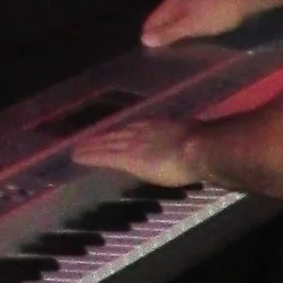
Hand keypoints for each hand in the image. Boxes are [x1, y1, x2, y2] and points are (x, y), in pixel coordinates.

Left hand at [70, 117, 205, 187]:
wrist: (199, 148)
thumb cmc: (205, 145)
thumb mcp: (194, 135)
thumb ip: (186, 137)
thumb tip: (190, 140)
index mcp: (161, 125)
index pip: (137, 127)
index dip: (124, 130)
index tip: (116, 133)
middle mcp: (143, 130)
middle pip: (118, 133)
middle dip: (103, 137)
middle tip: (88, 139)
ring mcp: (134, 143)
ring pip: (107, 143)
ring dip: (92, 145)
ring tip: (78, 148)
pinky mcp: (127, 158)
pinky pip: (103, 155)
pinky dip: (89, 155)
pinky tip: (77, 157)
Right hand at [142, 0, 253, 47]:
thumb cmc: (217, 13)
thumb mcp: (191, 26)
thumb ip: (168, 33)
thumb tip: (143, 40)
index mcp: (171, 1)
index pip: (151, 21)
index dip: (149, 37)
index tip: (149, 56)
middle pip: (162, 20)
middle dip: (160, 36)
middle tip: (161, 57)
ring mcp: (192, 0)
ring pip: (175, 20)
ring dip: (173, 34)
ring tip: (174, 52)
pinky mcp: (204, 5)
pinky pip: (188, 19)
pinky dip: (186, 30)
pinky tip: (190, 40)